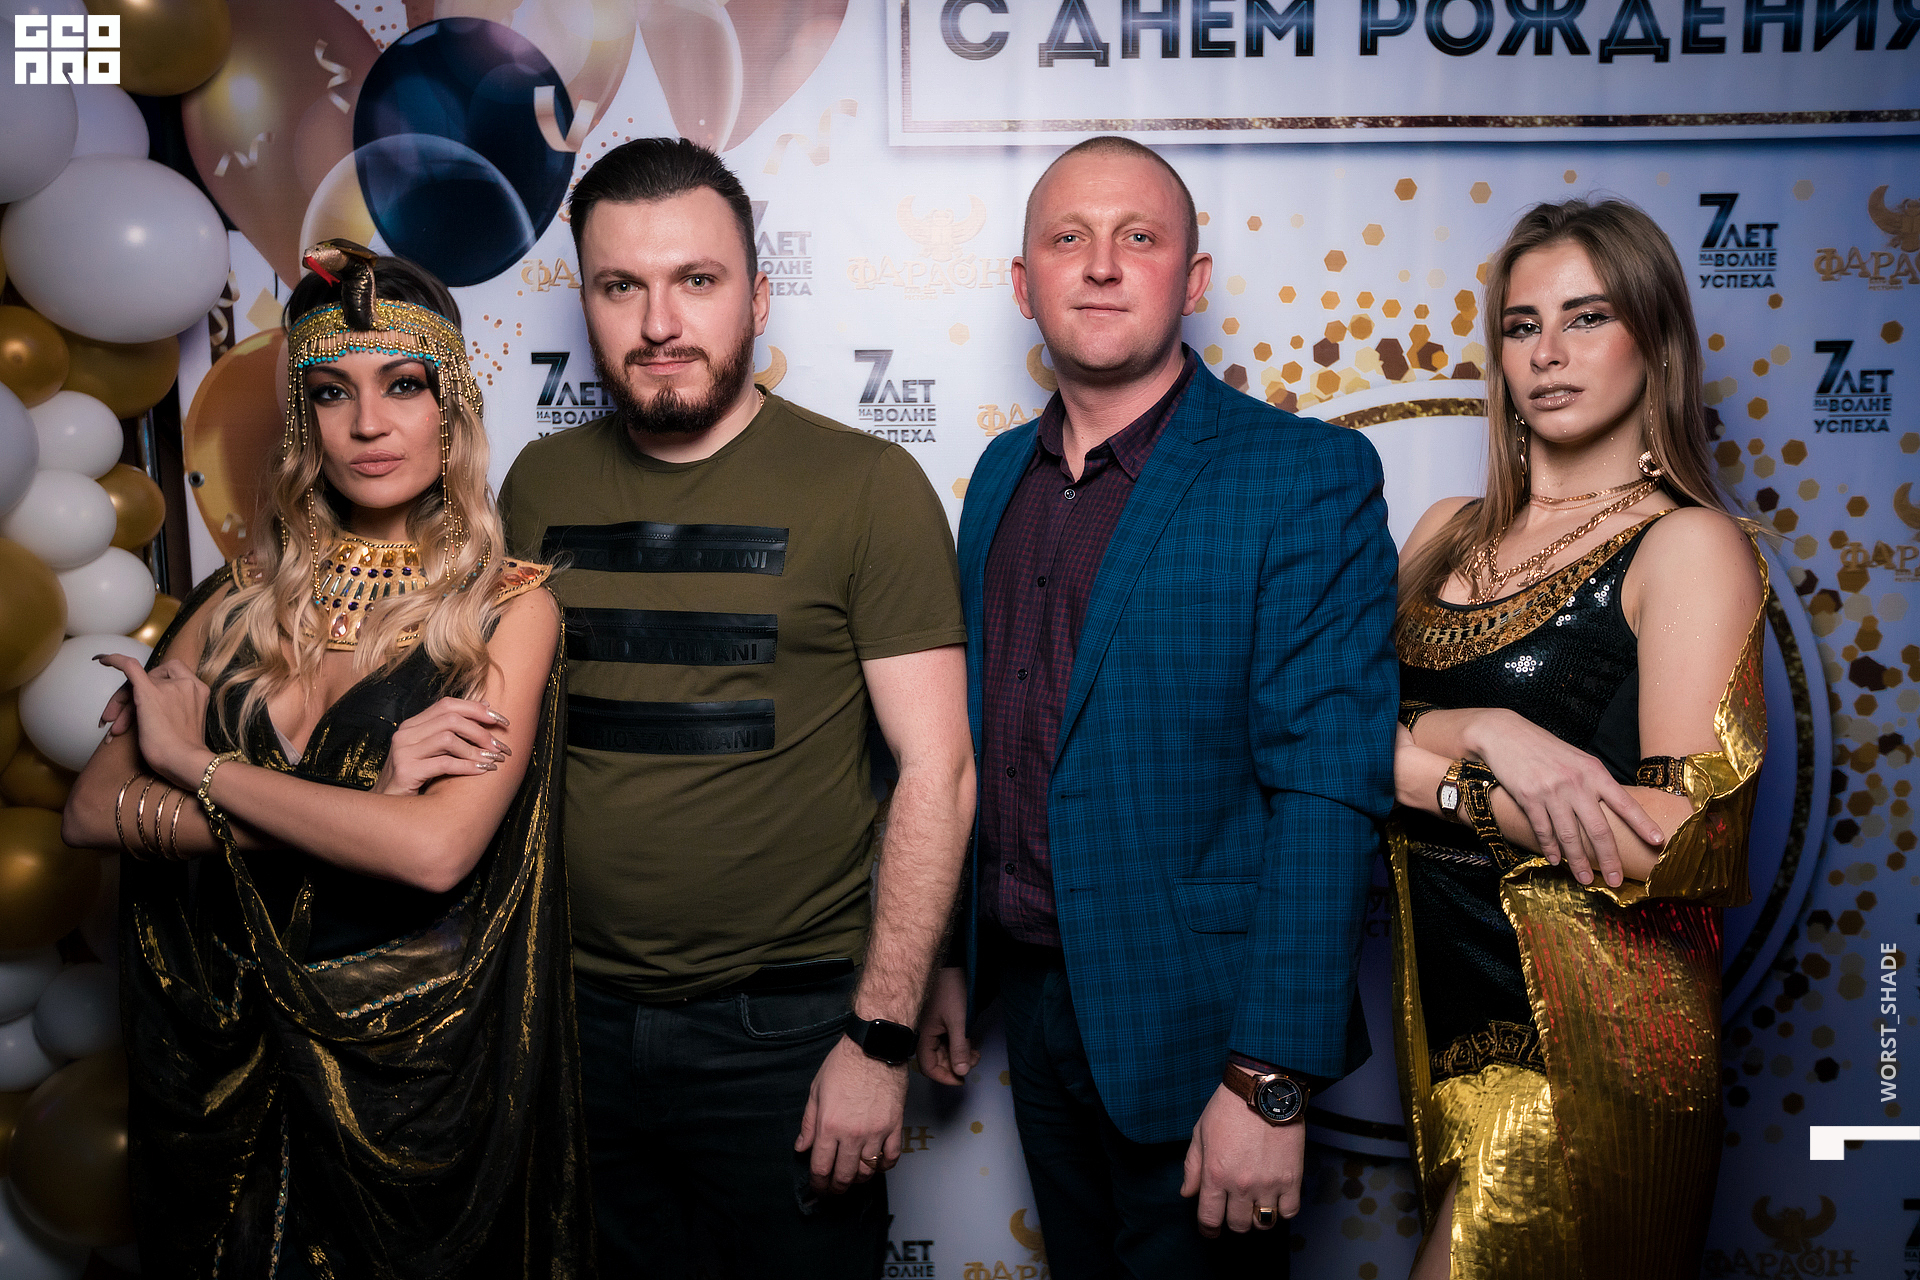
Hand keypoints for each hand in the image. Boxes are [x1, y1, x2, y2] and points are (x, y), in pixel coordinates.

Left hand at [94, 654, 210, 785]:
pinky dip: (114, 660)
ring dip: (121, 705)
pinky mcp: (148, 692)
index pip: (171, 676)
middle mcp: (186, 683)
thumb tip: (153, 710)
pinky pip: (130, 666)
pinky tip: (101, 660)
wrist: (185, 761)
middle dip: (131, 698)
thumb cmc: (185, 752)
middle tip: (117, 721)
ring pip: (137, 683)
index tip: (140, 699)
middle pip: (151, 679)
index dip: (154, 683)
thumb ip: (177, 708)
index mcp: (198, 689)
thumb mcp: (186, 722)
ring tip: (114, 730)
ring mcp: (168, 687)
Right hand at [375, 697, 511, 795]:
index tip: (501, 721)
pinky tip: (482, 771)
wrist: (387, 807)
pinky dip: (467, 766)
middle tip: (501, 746)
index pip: (447, 704)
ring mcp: (403, 752)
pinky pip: (444, 764)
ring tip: (494, 760)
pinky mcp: (406, 771)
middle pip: (450, 719)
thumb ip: (453, 729)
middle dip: (481, 731)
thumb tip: (486, 705)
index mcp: (412, 724)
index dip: (477, 710)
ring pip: (448, 739)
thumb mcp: (434, 750)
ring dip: (476, 750)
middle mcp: (405, 734)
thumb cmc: (416, 778)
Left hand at [794, 1034, 906, 1193]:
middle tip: (834, 1190)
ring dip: (859, 1179)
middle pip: (845, 1175)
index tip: (818, 1188)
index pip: (822, 1168)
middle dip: (837, 1188)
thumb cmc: (843, 1065)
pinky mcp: (895, 1126)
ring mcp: (876, 1131)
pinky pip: (891, 1157)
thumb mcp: (816, 1091)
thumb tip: (802, 1148)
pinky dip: (884, 1166)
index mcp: (829, 1126)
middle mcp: (852, 1134)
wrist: (874, 1047)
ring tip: (854, 1177)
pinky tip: (877, 1164)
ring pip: (868, 1171)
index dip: (818, 1184)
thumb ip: (808, 1124)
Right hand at [916, 967, 976, 1084]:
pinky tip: (971, 1044)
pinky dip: (959, 1046)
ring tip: (976, 1052)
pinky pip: (947, 1042)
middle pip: (937, 1061)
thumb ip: (959, 1048)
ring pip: (944, 1052)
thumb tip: (962, 1072)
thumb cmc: (951, 991)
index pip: (928, 1067)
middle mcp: (925, 1035)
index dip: (945, 1077)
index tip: (962, 1080)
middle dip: (956, 1065)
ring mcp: (933, 1029)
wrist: (952, 965)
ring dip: (959, 1056)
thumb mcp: (958, 1022)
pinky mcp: (941, 1023)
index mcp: (923, 1036)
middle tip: (974, 1060)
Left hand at [1179, 1082, 1303, 1236]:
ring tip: (1255, 1205)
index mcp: (1215, 1175)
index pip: (1210, 1219)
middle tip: (1234, 1210)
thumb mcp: (1200, 1134)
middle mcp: (1241, 1185)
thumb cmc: (1228, 1108)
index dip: (1208, 1229)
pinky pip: (1289, 1212)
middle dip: (1233, 1221)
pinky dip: (1282, 1210)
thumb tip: (1187, 1194)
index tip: (1210, 1230)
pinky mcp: (1291, 1178)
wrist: (1263, 1090)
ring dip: (1257, 1218)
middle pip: (1238, 1225)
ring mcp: (1268, 1184)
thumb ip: (1192, 1167)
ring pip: (1263, 1222)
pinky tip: (1276, 1199)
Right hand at [1462, 707, 1662, 887]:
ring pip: (1570, 836)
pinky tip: (1556, 860)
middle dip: (1609, 859)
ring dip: (1578, 861)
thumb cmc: (1545, 748)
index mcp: (1594, 772)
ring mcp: (1552, 792)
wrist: (1506, 734)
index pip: (1625, 803)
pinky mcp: (1529, 798)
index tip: (1657, 842)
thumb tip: (1610, 811)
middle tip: (1616, 880)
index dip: (1642, 824)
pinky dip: (1551, 848)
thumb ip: (1593, 783)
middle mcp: (1576, 783)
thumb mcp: (1577, 760)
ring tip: (1585, 879)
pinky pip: (1544, 830)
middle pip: (1599, 829)